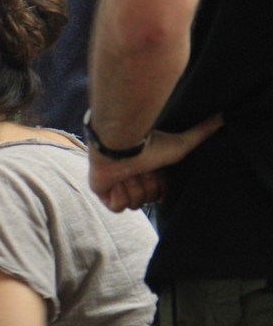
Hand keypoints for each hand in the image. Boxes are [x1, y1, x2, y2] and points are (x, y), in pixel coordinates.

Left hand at [88, 114, 222, 211]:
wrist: (119, 145)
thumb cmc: (149, 145)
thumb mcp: (181, 144)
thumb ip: (202, 133)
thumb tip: (223, 116)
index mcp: (148, 172)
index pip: (160, 195)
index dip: (160, 187)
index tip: (156, 172)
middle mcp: (133, 179)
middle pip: (147, 202)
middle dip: (146, 186)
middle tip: (140, 170)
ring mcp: (116, 187)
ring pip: (133, 205)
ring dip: (133, 188)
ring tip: (127, 173)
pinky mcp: (102, 193)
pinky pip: (116, 208)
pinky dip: (118, 197)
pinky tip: (116, 182)